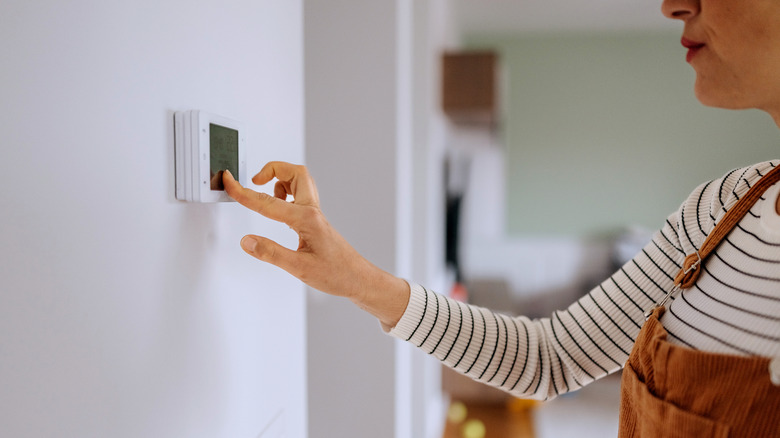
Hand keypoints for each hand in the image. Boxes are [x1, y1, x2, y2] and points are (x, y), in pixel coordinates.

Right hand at [223, 162, 409, 327]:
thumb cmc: (336, 274)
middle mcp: (311, 211)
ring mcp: (315, 214)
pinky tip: (279, 212)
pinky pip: (299, 196)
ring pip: (299, 181)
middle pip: (295, 172)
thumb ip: (271, 253)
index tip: (229, 182)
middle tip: (255, 181)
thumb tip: (247, 241)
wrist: (359, 279)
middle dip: (272, 169)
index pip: (267, 202)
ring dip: (280, 181)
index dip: (243, 192)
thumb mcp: (299, 268)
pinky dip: (285, 195)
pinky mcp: (315, 220)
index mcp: (305, 219)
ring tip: (266, 197)